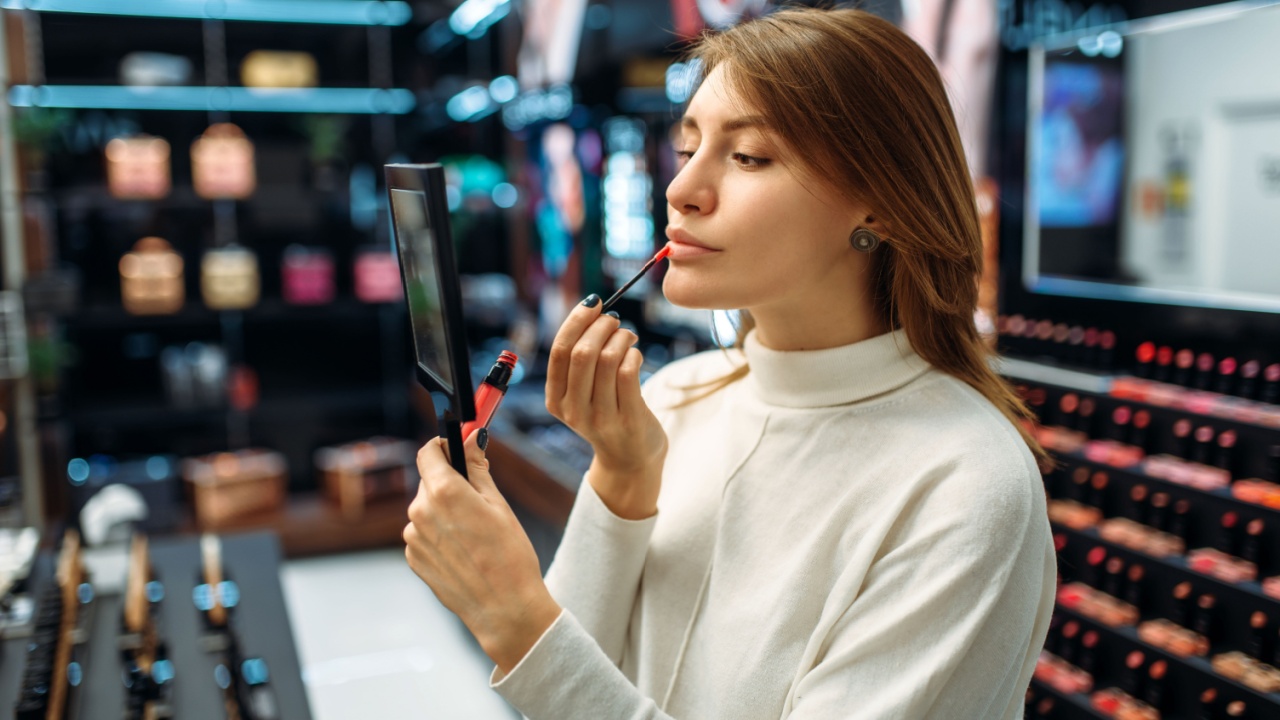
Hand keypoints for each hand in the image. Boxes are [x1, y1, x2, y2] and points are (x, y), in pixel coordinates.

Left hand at [404, 430, 560, 673]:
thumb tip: (471, 440)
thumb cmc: (509, 556)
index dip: (443, 446)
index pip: (429, 451)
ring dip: (444, 510)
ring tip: (474, 534)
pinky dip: (439, 534)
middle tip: (478, 500)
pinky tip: (464, 551)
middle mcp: (420, 511)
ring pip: (426, 508)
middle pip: (429, 480)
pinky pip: (424, 534)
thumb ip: (477, 468)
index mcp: (443, 492)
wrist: (504, 608)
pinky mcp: (413, 558)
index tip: (456, 450)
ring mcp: (413, 538)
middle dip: (450, 482)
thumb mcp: (498, 504)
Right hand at [546, 296, 666, 518]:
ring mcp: (600, 418)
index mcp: (555, 400)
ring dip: (621, 338)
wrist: (630, 460)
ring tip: (628, 336)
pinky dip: (633, 354)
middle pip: (582, 352)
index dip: (576, 320)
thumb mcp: (581, 394)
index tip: (593, 303)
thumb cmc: (607, 415)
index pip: (559, 351)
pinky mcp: (627, 419)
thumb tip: (591, 310)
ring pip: (607, 359)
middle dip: (601, 326)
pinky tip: (635, 355)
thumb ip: (578, 361)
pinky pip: (628, 372)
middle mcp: (573, 410)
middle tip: (614, 320)